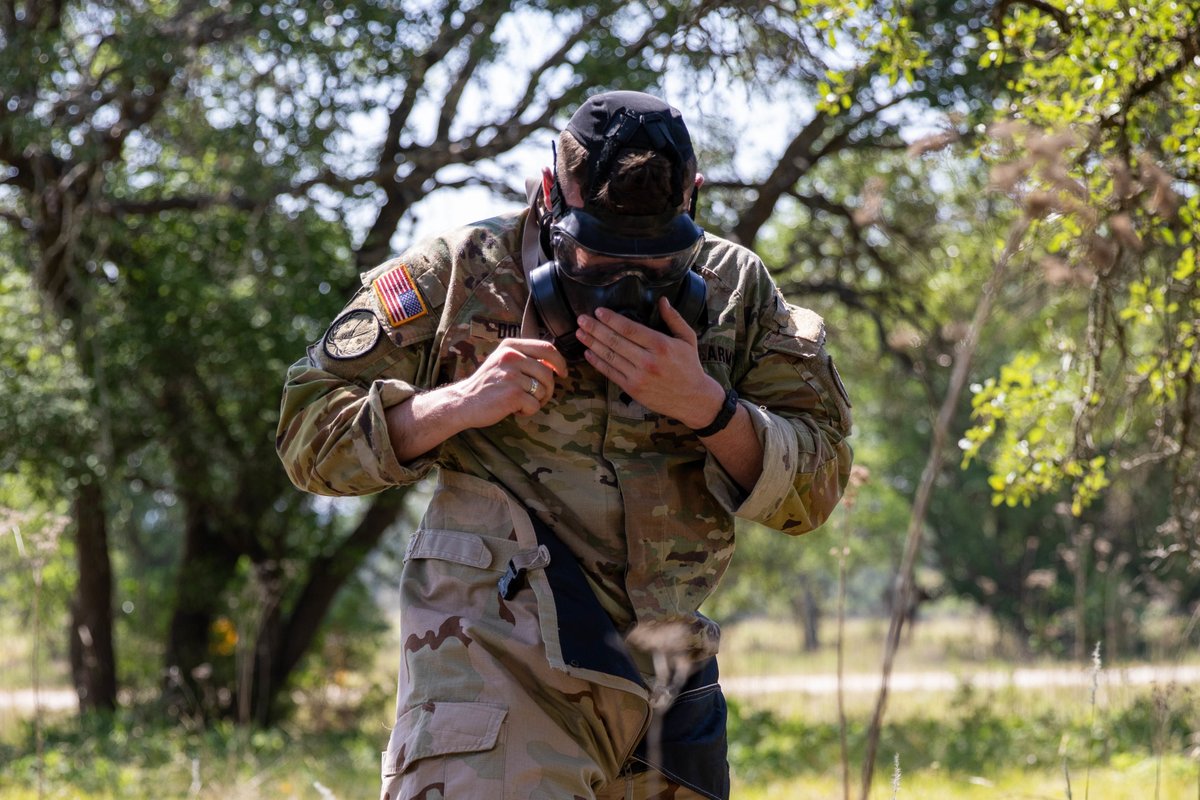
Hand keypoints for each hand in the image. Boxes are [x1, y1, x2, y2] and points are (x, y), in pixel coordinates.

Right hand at [448, 338, 566, 428]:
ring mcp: (512, 375)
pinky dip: (528, 411)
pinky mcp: (512, 394)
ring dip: (537, 401)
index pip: (547, 347)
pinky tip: (513, 410)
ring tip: (521, 403)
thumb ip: (525, 358)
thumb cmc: (486, 384)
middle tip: (538, 397)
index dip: (560, 362)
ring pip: (543, 390)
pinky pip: (535, 405)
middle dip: (548, 389)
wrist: (463, 402)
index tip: (562, 373)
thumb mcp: (502, 361)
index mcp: (510, 346)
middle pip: (548, 373)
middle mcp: (511, 357)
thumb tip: (554, 364)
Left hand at [575, 297, 724, 427]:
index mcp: (661, 345)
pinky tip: (588, 352)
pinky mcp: (632, 389)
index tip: (598, 311)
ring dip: (592, 344)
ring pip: (610, 357)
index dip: (612, 319)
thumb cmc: (690, 366)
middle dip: (595, 329)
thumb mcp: (687, 339)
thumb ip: (674, 318)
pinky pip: (610, 373)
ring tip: (579, 333)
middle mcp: (648, 361)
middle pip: (615, 342)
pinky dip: (597, 362)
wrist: (693, 398)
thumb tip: (662, 300)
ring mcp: (638, 376)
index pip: (630, 329)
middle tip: (581, 319)